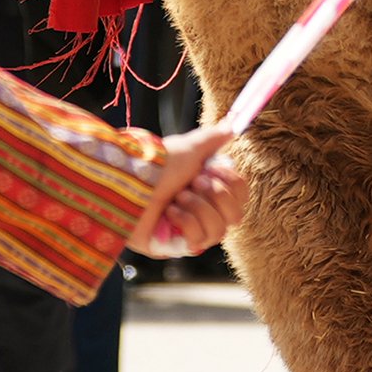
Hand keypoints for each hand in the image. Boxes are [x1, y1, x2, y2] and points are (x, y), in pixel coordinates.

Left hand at [135, 124, 250, 255]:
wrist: (130, 183)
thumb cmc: (158, 165)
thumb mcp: (189, 147)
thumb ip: (213, 139)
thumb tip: (231, 126)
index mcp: (208, 187)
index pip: (241, 195)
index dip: (231, 182)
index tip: (210, 168)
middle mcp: (203, 210)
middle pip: (236, 215)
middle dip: (215, 194)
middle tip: (193, 181)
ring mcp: (191, 230)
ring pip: (218, 230)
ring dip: (197, 208)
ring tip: (176, 197)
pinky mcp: (177, 245)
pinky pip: (198, 241)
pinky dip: (184, 222)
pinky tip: (168, 212)